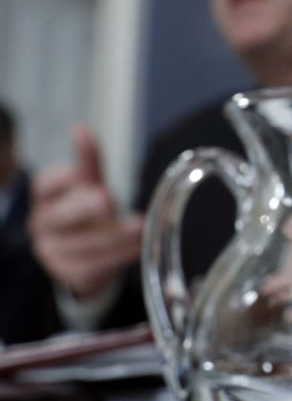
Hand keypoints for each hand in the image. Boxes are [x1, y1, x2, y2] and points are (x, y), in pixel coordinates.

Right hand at [29, 127, 143, 297]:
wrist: (84, 254)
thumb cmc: (86, 212)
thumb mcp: (89, 184)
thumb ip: (88, 161)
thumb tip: (81, 129)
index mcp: (45, 196)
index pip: (45, 184)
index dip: (62, 179)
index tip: (82, 174)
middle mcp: (43, 223)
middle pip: (58, 216)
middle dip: (84, 207)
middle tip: (107, 198)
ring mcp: (52, 250)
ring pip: (81, 244)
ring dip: (113, 235)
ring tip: (139, 226)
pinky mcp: (68, 272)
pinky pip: (93, 265)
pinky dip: (118, 256)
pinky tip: (137, 246)